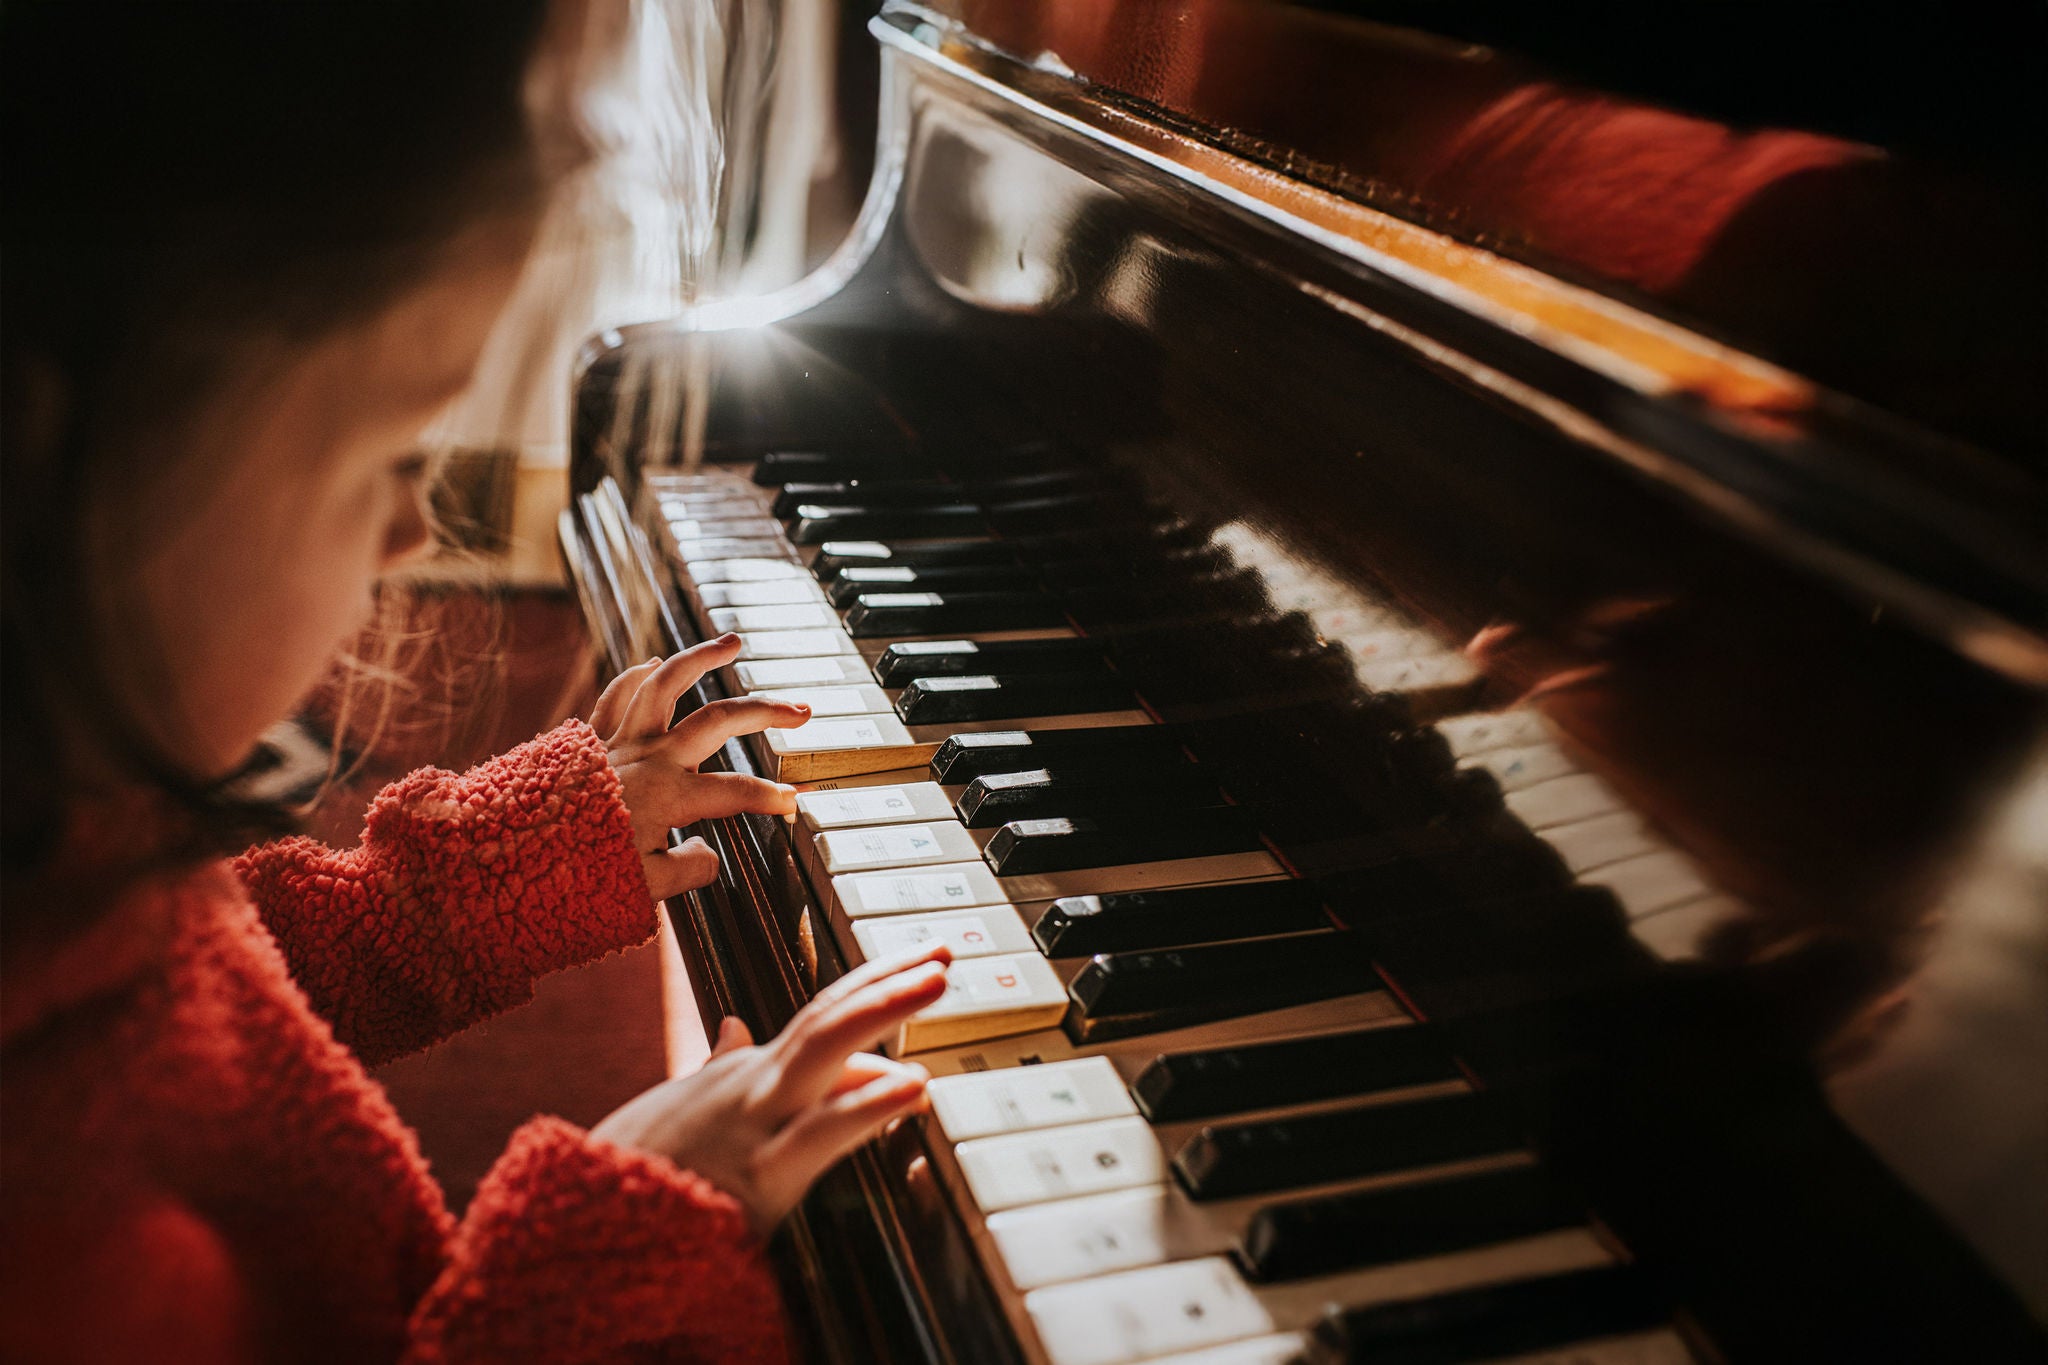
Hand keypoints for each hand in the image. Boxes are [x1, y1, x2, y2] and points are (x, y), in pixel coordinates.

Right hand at [590, 943, 952, 1235]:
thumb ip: (711, 1067)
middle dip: (888, 979)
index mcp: (742, 1077)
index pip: (819, 1017)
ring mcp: (754, 1125)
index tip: (918, 962)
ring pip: (825, 1051)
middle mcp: (753, 1087)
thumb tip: (735, 1025)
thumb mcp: (674, 1107)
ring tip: (936, 982)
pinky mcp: (756, 1177)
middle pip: (830, 1016)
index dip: (870, 985)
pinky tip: (914, 1086)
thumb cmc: (631, 1171)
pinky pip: (820, 1134)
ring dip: (885, 1010)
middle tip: (943, 953)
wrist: (576, 1227)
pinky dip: (869, 1105)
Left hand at [592, 634, 810, 899]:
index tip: (793, 802)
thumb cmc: (574, 875)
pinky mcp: (589, 739)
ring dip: (703, 657)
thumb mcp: (642, 888)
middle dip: (765, 712)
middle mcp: (651, 757)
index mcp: (670, 796)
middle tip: (798, 709)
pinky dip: (638, 676)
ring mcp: (619, 741)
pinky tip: (655, 664)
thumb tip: (711, 855)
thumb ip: (687, 871)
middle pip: (720, 719)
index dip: (771, 797)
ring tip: (732, 642)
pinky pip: (616, 695)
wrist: (509, 854)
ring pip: (667, 682)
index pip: (737, 792)